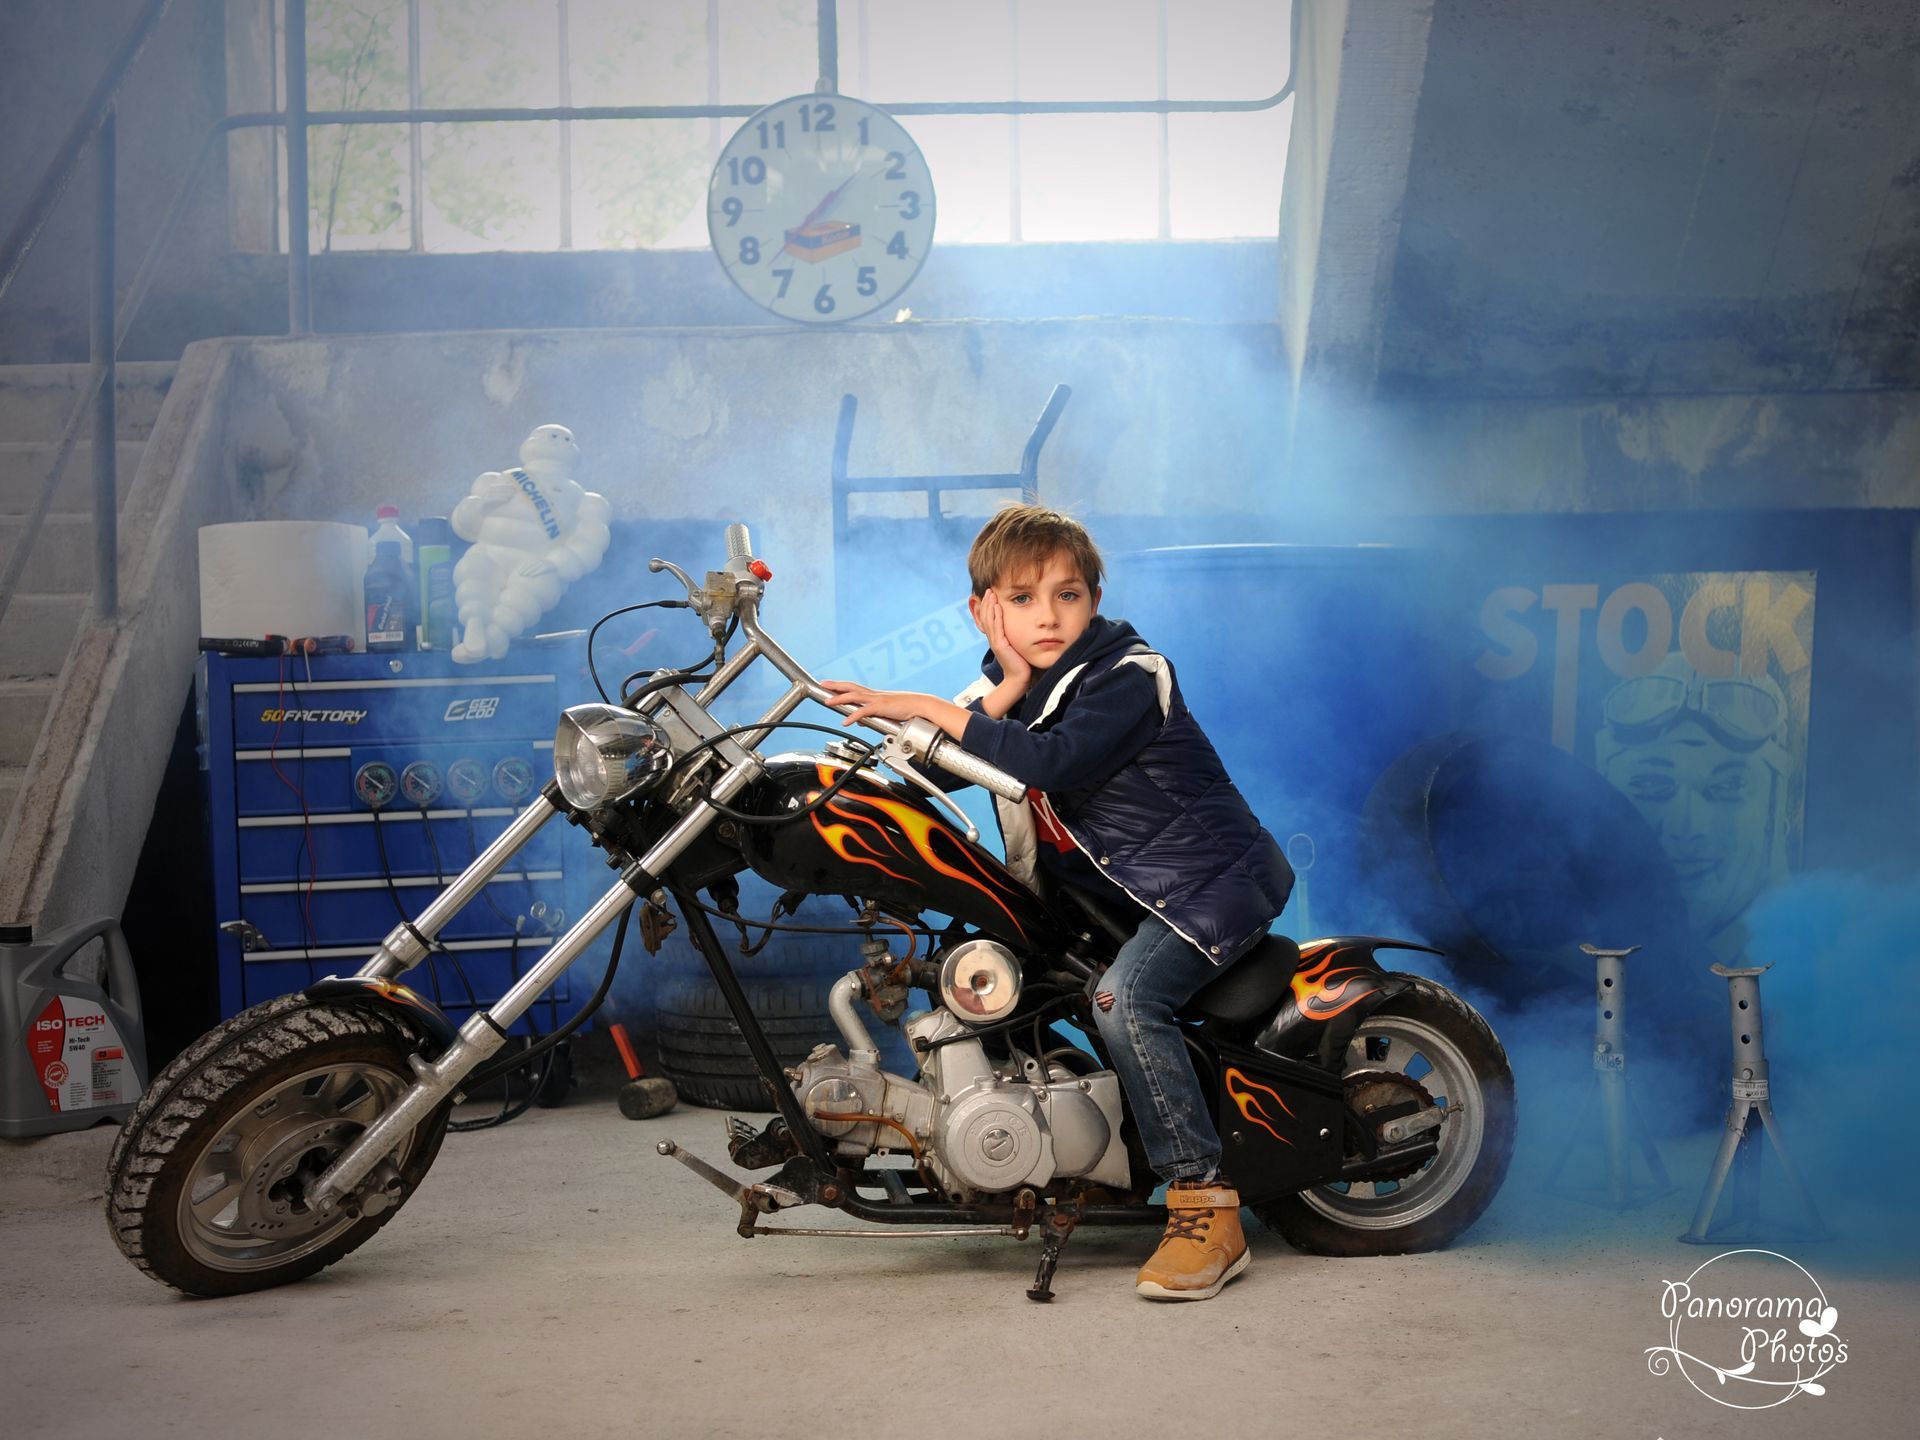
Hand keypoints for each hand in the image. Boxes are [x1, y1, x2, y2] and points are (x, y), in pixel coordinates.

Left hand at [818, 679, 941, 727]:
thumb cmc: (907, 709)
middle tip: (822, 684)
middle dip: (835, 686)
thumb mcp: (886, 712)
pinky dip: (853, 716)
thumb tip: (859, 720)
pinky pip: (864, 712)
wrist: (921, 706)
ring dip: (839, 698)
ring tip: (827, 702)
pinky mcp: (881, 707)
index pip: (854, 688)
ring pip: (854, 696)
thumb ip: (871, 715)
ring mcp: (877, 700)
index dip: (841, 685)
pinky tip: (846, 721)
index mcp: (875, 695)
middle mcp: (874, 694)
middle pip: (850, 687)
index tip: (830, 684)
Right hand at [977, 589, 1031, 690]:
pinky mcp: (999, 645)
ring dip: (990, 606)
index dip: (989, 606)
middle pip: (986, 617)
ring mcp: (995, 642)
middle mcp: (993, 639)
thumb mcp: (1017, 645)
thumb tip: (1023, 625)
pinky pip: (996, 628)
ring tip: (991, 594)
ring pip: (989, 620)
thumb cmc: (1021, 663)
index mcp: (996, 638)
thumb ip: (1016, 635)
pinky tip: (996, 607)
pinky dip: (995, 616)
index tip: (991, 593)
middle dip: (987, 602)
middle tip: (989, 589)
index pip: (989, 618)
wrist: (1019, 678)